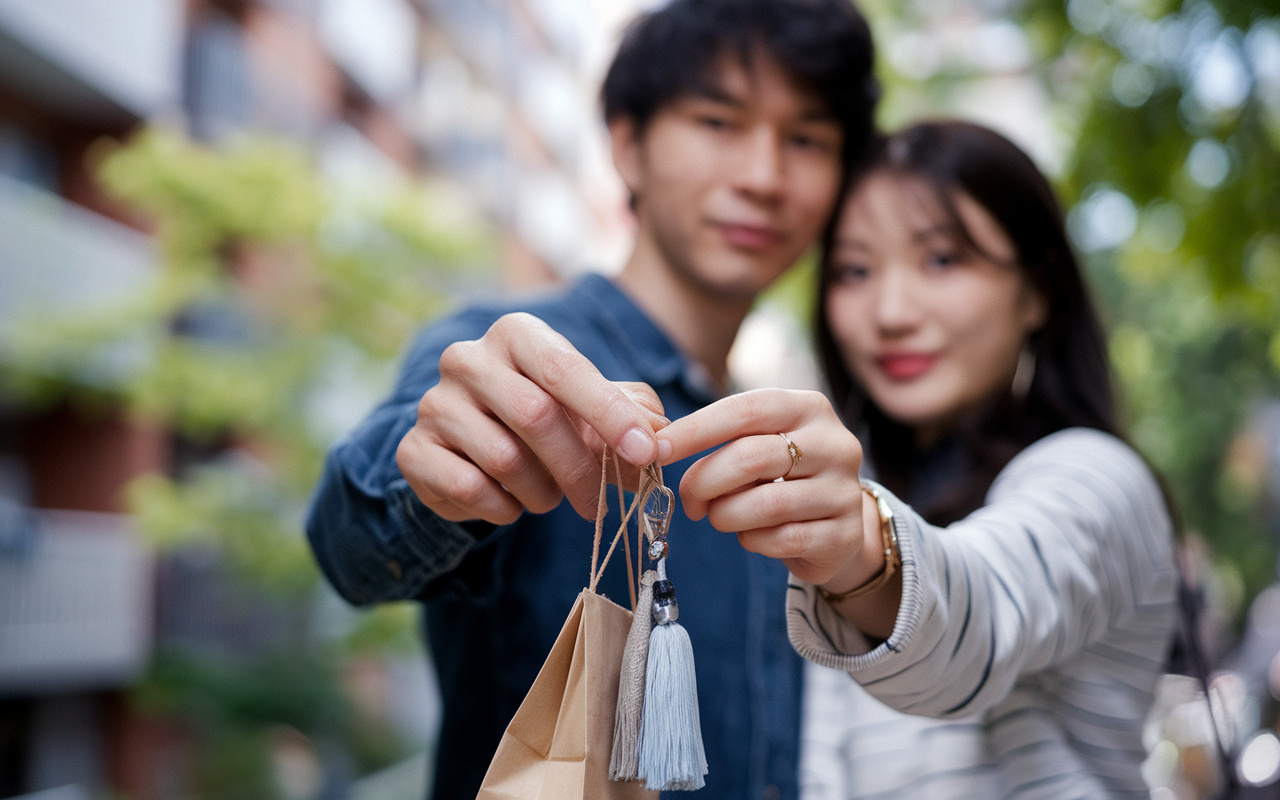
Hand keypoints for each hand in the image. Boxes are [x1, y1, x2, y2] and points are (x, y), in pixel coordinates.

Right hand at [396, 312, 669, 524]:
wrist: (469, 449)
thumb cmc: (545, 419)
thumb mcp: (593, 408)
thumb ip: (632, 414)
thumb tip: (658, 433)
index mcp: (516, 334)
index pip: (565, 369)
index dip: (609, 414)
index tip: (645, 452)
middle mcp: (467, 358)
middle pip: (536, 415)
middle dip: (578, 468)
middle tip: (596, 503)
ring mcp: (435, 403)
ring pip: (505, 459)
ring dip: (540, 492)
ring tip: (545, 494)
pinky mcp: (414, 450)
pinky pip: (470, 488)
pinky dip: (502, 508)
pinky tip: (508, 501)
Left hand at [655, 389, 875, 589]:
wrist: (834, 523)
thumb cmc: (781, 476)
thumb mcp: (759, 443)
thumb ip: (723, 439)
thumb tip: (660, 446)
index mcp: (809, 408)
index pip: (746, 409)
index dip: (696, 429)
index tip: (658, 448)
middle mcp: (835, 444)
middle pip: (751, 457)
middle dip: (705, 481)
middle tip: (689, 499)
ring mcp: (845, 491)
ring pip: (766, 504)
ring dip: (726, 515)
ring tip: (719, 517)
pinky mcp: (845, 535)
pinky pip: (782, 539)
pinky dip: (752, 541)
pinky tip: (750, 535)